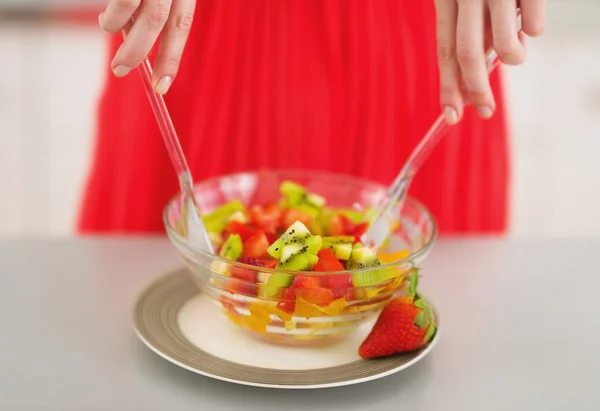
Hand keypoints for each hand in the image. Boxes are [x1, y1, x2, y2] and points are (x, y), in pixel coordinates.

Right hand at [98, 0, 196, 94]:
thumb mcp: (154, 0)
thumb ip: (149, 19)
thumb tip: (136, 48)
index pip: (181, 25)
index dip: (170, 58)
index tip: (161, 86)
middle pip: (156, 19)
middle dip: (137, 51)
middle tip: (120, 70)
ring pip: (130, 7)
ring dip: (116, 27)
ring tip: (108, 28)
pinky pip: (117, 1)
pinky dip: (109, 16)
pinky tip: (104, 17)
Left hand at [435, 0, 545, 123]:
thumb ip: (472, 30)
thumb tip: (474, 74)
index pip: (445, 50)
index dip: (448, 86)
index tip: (451, 116)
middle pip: (466, 54)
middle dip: (475, 90)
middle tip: (484, 111)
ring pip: (504, 43)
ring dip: (513, 57)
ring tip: (517, 52)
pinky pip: (534, 22)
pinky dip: (534, 30)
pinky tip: (531, 21)